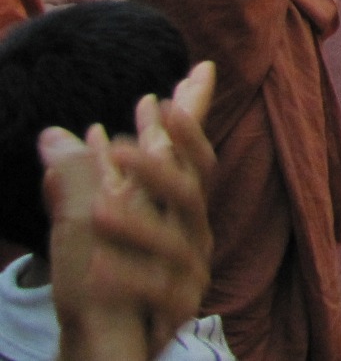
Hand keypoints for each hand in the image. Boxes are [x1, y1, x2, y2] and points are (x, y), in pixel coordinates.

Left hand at [42, 62, 215, 360]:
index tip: (161, 100)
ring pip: (174, 242)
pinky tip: (96, 269)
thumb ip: (82, 179)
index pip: (194, 161)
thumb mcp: (91, 222)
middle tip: (117, 146)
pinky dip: (129, 278)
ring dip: (136, 223)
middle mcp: (192, 234)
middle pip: (189, 195)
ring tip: (95, 212)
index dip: (185, 131)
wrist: (114, 342)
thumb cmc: (109, 273)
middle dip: (158, 167)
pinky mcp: (177, 309)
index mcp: (179, 209)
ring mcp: (188, 272)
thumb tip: (51, 135)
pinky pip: (158, 291)